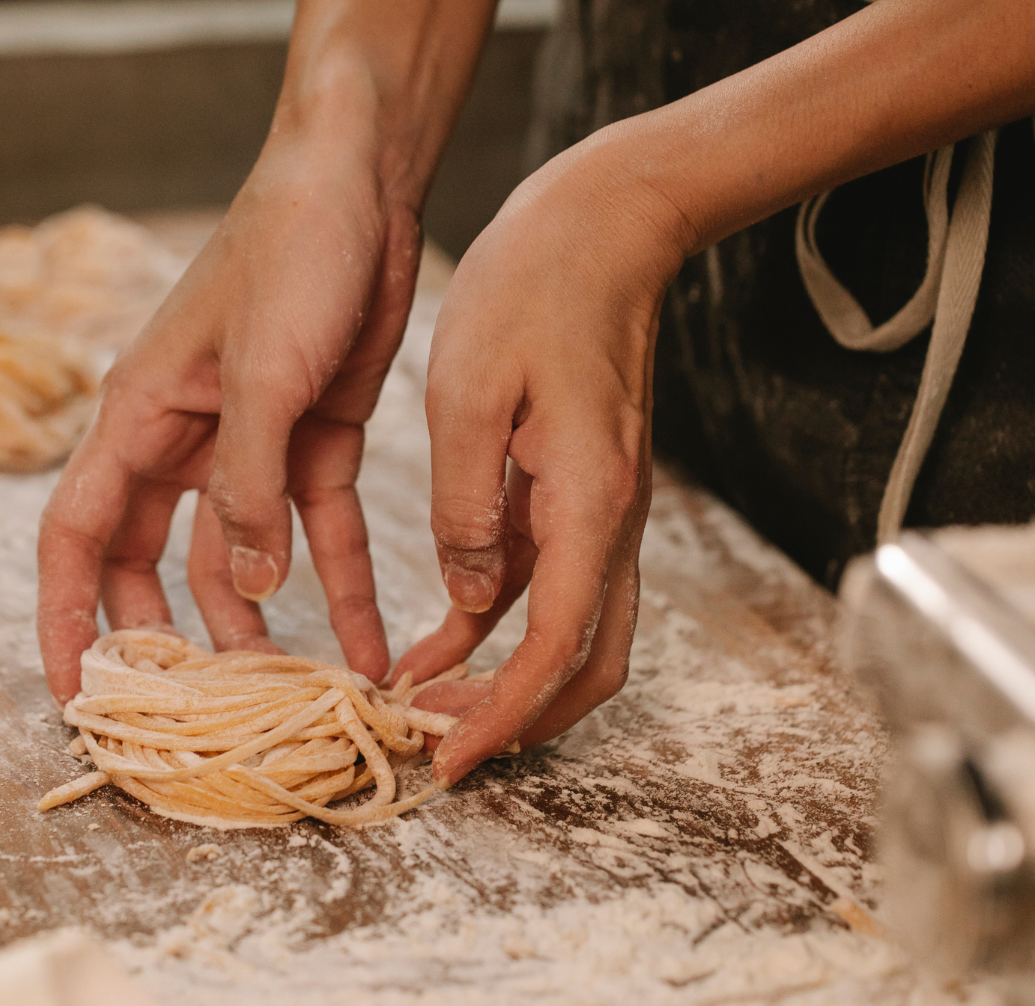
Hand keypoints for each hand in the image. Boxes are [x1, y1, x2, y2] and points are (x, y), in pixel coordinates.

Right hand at [36, 129, 421, 701]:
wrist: (362, 180)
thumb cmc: (289, 252)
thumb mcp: (263, 376)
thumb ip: (248, 488)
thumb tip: (244, 592)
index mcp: (139, 418)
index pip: (78, 537)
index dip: (66, 618)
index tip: (76, 693)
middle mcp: (184, 441)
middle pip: (150, 564)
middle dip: (168, 639)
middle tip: (196, 715)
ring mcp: (249, 445)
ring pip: (235, 561)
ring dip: (260, 627)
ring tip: (293, 697)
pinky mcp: (316, 440)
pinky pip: (319, 532)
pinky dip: (340, 586)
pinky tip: (367, 643)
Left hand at [395, 133, 690, 784]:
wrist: (606, 221)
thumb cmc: (536, 286)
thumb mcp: (471, 391)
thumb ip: (468, 504)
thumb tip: (466, 597)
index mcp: (588, 503)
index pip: (555, 649)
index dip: (501, 714)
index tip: (445, 756)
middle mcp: (610, 521)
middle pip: (585, 665)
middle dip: (518, 719)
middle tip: (439, 748)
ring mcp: (601, 510)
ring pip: (572, 632)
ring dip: (506, 680)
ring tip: (423, 707)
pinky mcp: (580, 492)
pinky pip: (547, 585)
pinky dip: (497, 626)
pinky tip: (437, 640)